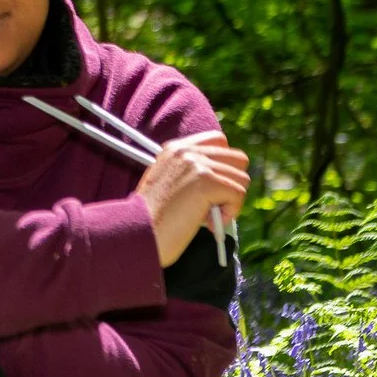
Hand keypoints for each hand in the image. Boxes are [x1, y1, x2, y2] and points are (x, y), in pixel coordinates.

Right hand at [133, 131, 250, 266]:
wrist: (135, 235)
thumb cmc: (151, 220)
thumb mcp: (167, 184)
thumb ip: (191, 172)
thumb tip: (226, 177)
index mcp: (175, 149)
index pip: (219, 141)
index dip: (224, 166)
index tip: (212, 188)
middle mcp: (186, 151)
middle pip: (238, 160)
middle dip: (231, 185)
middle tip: (210, 206)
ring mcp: (197, 165)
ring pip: (241, 179)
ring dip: (230, 202)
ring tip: (205, 216)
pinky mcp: (206, 182)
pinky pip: (239, 194)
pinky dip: (230, 213)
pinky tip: (209, 223)